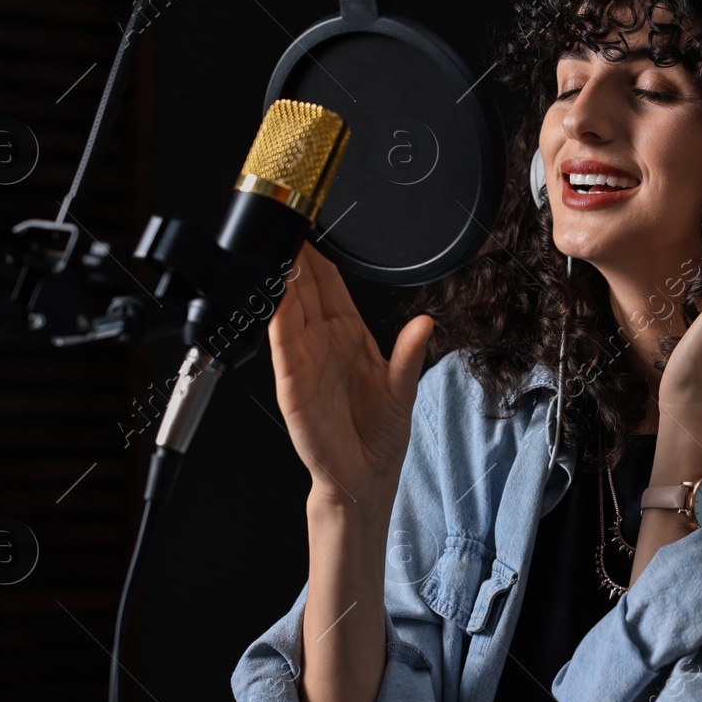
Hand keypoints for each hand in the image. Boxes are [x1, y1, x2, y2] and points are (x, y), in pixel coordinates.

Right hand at [269, 240, 435, 514]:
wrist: (363, 477)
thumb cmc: (380, 434)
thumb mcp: (403, 388)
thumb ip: (410, 353)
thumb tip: (425, 321)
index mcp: (349, 336)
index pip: (329, 285)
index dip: (319, 257)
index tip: (312, 226)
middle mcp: (322, 343)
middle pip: (305, 289)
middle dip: (296, 258)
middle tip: (288, 224)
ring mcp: (304, 362)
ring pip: (288, 310)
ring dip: (283, 281)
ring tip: (280, 249)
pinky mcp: (292, 385)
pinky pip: (282, 345)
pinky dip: (277, 318)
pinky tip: (276, 295)